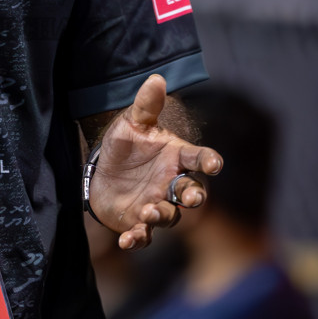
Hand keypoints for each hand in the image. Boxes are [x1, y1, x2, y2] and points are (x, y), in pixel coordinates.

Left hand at [88, 74, 221, 249]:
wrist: (101, 171)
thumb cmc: (125, 146)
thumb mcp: (132, 123)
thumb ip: (146, 105)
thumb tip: (157, 78)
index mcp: (175, 157)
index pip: (198, 158)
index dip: (209, 161)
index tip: (216, 164)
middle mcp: (171, 183)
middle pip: (192, 193)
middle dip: (194, 196)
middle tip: (192, 198)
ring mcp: (157, 204)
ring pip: (170, 216)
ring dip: (162, 215)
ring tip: (149, 210)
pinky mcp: (138, 223)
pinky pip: (144, 235)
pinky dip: (137, 239)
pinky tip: (126, 239)